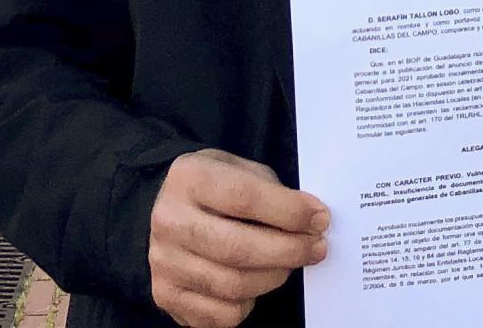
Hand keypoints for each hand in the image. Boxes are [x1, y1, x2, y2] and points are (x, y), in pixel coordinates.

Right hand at [149, 149, 328, 327]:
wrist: (162, 210)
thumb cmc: (213, 189)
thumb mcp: (238, 169)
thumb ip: (271, 190)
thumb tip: (311, 221)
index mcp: (188, 178)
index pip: (244, 198)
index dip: (289, 212)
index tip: (320, 219)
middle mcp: (169, 221)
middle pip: (238, 248)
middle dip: (289, 251)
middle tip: (316, 248)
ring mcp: (164, 262)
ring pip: (234, 286)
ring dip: (275, 277)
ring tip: (289, 263)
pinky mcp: (167, 295)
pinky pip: (223, 314)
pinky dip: (249, 303)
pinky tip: (254, 281)